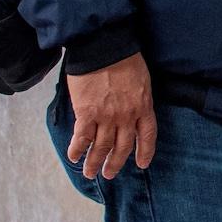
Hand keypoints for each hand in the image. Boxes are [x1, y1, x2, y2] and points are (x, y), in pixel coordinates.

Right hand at [66, 52, 156, 180]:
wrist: (104, 47)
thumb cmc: (124, 57)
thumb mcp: (141, 80)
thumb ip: (137, 98)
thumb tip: (131, 108)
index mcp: (143, 107)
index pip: (148, 136)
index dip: (145, 152)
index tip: (142, 164)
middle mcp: (127, 117)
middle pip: (122, 147)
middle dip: (115, 163)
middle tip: (108, 174)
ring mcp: (107, 117)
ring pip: (101, 147)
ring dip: (94, 162)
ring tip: (89, 173)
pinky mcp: (87, 113)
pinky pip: (82, 138)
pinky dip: (77, 150)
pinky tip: (73, 158)